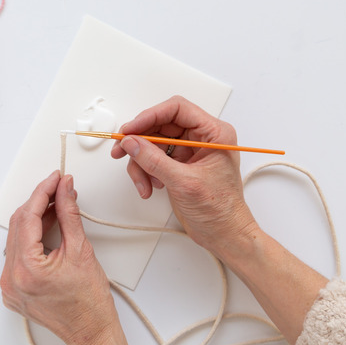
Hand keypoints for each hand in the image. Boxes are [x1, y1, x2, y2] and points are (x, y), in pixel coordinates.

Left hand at [0, 170, 116, 344]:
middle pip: (18, 226)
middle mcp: (11, 278)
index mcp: (26, 269)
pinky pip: (16, 255)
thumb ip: (68, 214)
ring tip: (56, 207)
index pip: (27, 218)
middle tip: (58, 189)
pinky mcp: (12, 290)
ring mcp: (9, 286)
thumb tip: (64, 190)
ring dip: (33, 220)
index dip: (42, 193)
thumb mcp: (81, 250)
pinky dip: (30, 240)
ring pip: (16, 239)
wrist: (91, 333)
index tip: (55, 179)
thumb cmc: (90, 303)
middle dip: (38, 204)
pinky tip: (46, 229)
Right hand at [110, 96, 256, 256]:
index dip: (150, 116)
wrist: (223, 235)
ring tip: (143, 182)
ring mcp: (188, 151)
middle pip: (160, 125)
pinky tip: (150, 186)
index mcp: (214, 133)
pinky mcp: (178, 165)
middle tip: (121, 151)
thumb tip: (131, 142)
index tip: (130, 129)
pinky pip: (152, 158)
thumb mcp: (184, 182)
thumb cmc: (220, 210)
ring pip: (152, 143)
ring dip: (141, 162)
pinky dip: (145, 171)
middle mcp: (201, 138)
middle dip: (139, 141)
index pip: (177, 109)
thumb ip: (154, 160)